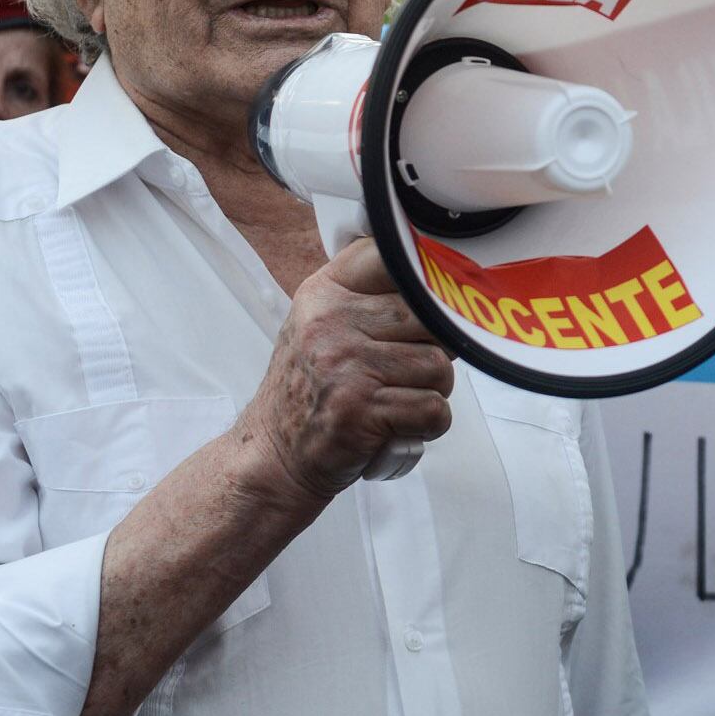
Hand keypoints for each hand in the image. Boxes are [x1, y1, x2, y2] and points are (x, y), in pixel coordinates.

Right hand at [239, 237, 456, 501]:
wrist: (273, 457)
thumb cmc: (311, 393)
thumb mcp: (321, 328)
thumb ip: (368, 299)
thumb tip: (442, 281)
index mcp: (324, 294)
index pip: (390, 257)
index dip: (424, 278)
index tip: (431, 299)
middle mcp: (331, 322)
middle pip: (430, 317)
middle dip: (435, 349)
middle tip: (408, 373)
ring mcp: (344, 365)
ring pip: (439, 366)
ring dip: (432, 392)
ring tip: (400, 401)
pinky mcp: (359, 410)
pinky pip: (434, 409)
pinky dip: (428, 426)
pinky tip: (400, 426)